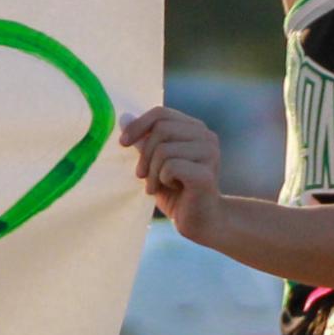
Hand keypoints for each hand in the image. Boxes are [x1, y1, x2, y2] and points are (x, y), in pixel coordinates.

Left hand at [119, 105, 223, 240]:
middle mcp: (207, 137)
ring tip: (156, 186)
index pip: (161, 114)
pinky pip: (170, 167)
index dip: (138, 125)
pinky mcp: (206, 174)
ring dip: (152, 172)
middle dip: (145, 154)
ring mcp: (210, 154)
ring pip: (164, 149)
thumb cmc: (177, 192)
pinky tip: (172, 189)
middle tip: (141, 175)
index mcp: (195, 129)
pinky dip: (162, 180)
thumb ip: (144, 141)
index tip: (123, 143)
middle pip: (161, 129)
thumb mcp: (155, 163)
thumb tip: (123, 118)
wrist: (201, 220)